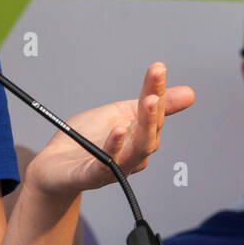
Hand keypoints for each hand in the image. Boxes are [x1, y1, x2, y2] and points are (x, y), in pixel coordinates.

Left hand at [24, 62, 194, 200]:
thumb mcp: (120, 113)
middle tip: (155, 91)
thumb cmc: (88, 139)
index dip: (158, 90)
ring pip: (138, 151)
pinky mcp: (92, 175)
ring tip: (148, 104)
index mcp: (139, 135)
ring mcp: (115, 166)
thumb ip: (150, 101)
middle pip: (150, 133)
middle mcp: (132, 153)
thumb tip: (189, 93)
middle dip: (155, 111)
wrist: (54, 166)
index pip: (154, 111)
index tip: (158, 69)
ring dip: (144, 127)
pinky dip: (115, 147)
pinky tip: (118, 131)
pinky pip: (107, 164)